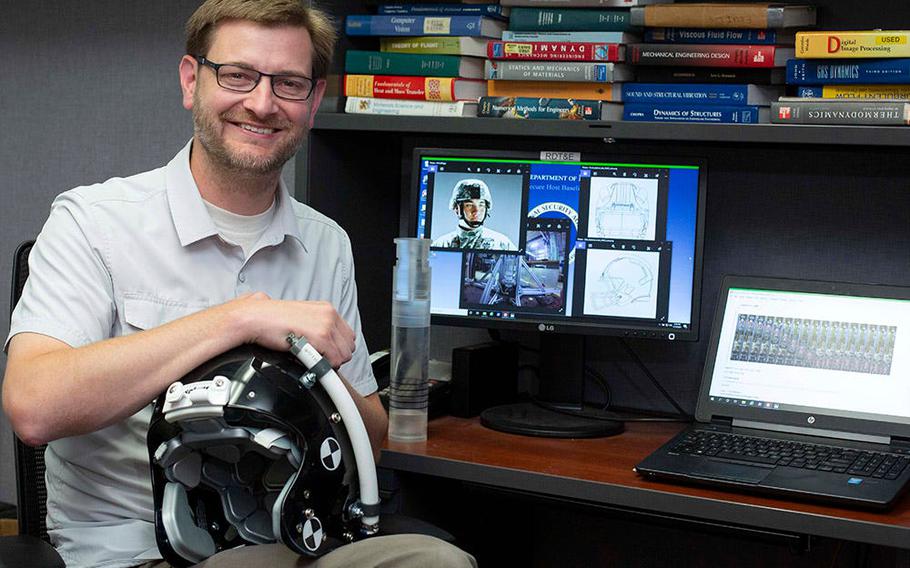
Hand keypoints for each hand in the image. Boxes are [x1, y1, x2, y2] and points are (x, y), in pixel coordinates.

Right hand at [228, 292, 355, 367]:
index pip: (347, 335)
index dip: (338, 349)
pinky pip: (333, 360)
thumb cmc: (272, 320)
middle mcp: (329, 315)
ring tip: (312, 361)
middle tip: (319, 360)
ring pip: (343, 355)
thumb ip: (316, 327)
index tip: (328, 354)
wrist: (257, 318)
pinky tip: (309, 362)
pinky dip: (324, 366)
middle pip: (348, 346)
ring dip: (330, 363)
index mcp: (326, 309)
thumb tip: (324, 344)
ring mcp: (326, 325)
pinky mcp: (320, 337)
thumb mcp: (301, 318)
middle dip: (336, 357)